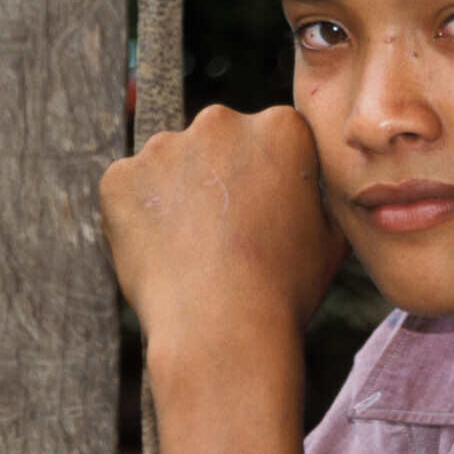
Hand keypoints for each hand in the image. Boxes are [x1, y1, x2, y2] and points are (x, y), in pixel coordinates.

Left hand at [100, 104, 347, 354]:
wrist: (221, 330)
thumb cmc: (285, 288)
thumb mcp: (333, 237)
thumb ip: (324, 195)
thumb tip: (319, 186)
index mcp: (281, 127)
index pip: (273, 139)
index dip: (270, 180)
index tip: (265, 216)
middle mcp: (220, 123)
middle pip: (220, 143)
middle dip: (221, 177)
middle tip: (228, 234)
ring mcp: (163, 147)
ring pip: (173, 165)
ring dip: (180, 193)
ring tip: (194, 249)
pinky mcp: (120, 177)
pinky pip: (131, 190)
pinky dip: (141, 215)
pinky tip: (163, 253)